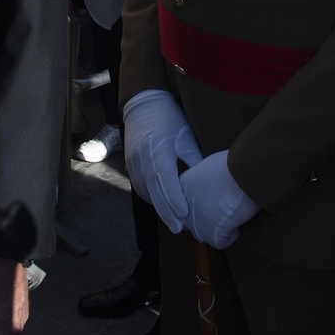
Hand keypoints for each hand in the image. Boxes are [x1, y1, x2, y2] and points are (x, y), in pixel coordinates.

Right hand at [122, 89, 202, 231]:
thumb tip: (205, 182)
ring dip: (160, 207)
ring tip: (175, 222)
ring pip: (146, 192)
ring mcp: (133, 163)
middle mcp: (142, 158)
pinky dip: (152, 197)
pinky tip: (163, 205)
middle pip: (154, 191)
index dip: (174, 198)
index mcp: (158, 149)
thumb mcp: (185, 136)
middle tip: (179, 229)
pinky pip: (141, 187)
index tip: (184, 213)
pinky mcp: (130, 165)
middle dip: (167, 212)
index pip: (165, 179)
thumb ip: (193, 159)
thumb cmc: (170, 119)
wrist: (143, 105)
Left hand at [179, 150, 258, 248]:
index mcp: (181, 187)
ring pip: (204, 235)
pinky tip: (237, 226)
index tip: (214, 201)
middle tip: (223, 211)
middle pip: (192, 222)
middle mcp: (183, 206)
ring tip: (231, 217)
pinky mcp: (212, 233)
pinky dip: (231, 236)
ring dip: (218, 229)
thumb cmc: (232, 164)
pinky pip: (221, 243)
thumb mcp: (208, 167)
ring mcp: (196, 221)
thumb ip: (201, 180)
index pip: (184, 205)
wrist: (243, 171)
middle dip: (206, 219)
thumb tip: (209, 190)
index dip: (201, 206)